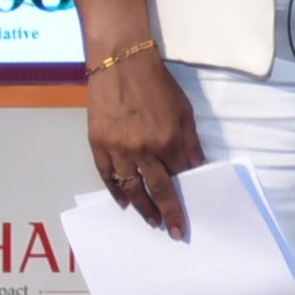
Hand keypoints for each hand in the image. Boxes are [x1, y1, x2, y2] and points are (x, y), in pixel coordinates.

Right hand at [86, 47, 205, 240]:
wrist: (120, 63)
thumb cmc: (157, 84)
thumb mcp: (183, 110)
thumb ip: (190, 142)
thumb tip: (196, 167)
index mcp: (167, 140)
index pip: (178, 178)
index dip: (181, 199)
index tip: (184, 220)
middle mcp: (143, 149)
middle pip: (156, 189)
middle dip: (166, 213)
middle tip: (172, 231)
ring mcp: (118, 148)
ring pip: (130, 188)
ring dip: (141, 208)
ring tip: (151, 221)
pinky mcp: (98, 143)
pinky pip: (106, 175)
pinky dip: (115, 191)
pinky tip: (123, 203)